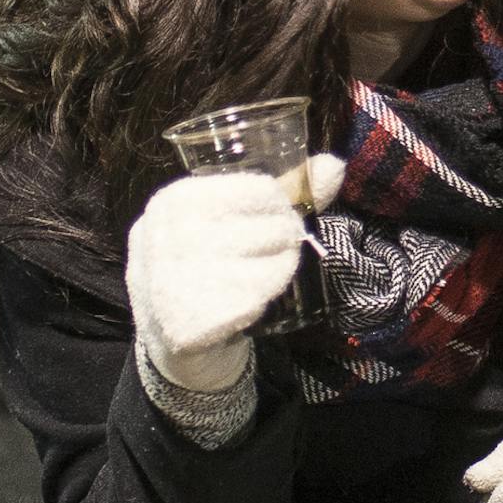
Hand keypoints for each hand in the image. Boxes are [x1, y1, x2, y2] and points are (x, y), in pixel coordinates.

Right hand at [125, 158, 342, 394]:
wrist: (170, 336)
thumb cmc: (206, 263)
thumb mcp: (231, 219)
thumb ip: (283, 192)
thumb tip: (335, 166)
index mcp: (174, 200)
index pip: (260, 189)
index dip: (281, 207)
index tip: (277, 219)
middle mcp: (168, 236)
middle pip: (271, 228)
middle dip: (285, 242)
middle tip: (271, 254)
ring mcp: (174, 281)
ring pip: (271, 267)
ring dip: (279, 272)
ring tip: (260, 277)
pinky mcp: (189, 322)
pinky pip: (256, 302)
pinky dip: (264, 302)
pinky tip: (250, 303)